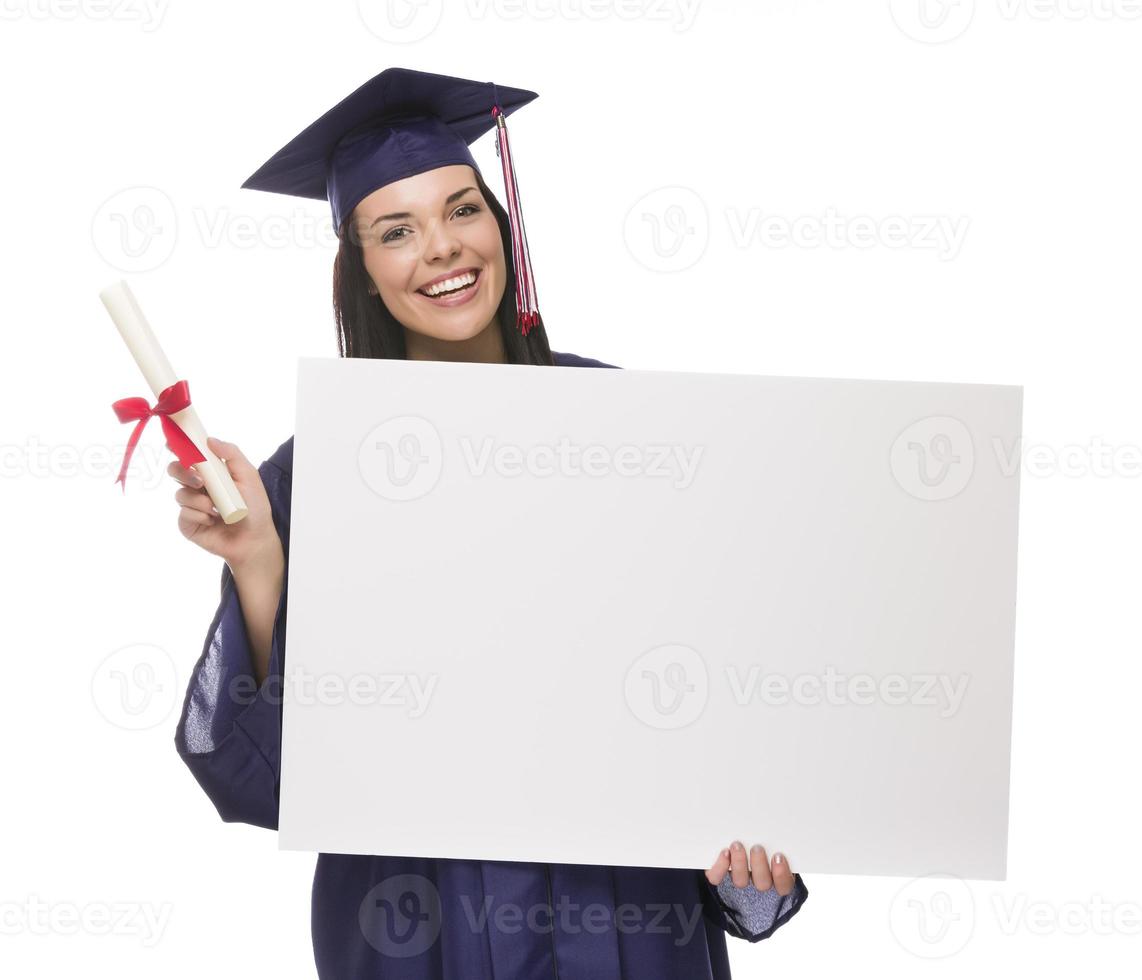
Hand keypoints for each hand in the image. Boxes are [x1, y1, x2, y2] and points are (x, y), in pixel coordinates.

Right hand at [169, 436, 280, 571]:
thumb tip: (211, 440)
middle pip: (176, 471)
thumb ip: (232, 455)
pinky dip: (200, 515)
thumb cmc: (254, 508)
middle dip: (183, 472)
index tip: (173, 443)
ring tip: (217, 509)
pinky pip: (184, 513)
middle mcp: (198, 487)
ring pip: (180, 494)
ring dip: (199, 500)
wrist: (254, 538)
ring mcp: (191, 505)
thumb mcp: (249, 477)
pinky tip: (213, 521)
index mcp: (211, 473)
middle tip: (200, 481)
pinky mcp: (187, 523)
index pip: (190, 456)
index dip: (179, 447)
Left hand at [705, 840, 795, 895]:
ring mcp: (738, 877)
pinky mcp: (719, 874)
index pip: (784, 885)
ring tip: (737, 845)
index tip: (779, 856)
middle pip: (762, 883)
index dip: (782, 875)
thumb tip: (786, 816)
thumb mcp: (772, 835)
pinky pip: (717, 877)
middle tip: (757, 848)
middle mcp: (758, 879)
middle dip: (759, 865)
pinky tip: (724, 852)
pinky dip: (720, 867)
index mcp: (777, 873)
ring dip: (740, 864)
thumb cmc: (759, 833)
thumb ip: (779, 833)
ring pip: (740, 881)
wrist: (736, 832)